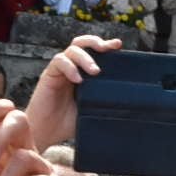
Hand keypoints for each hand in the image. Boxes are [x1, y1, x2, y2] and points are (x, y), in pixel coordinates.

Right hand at [21, 33, 118, 151]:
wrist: (46, 134)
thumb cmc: (67, 124)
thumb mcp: (92, 111)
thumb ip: (105, 102)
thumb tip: (130, 102)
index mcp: (83, 73)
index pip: (94, 52)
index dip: (106, 45)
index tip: (118, 45)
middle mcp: (71, 68)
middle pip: (81, 43)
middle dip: (95, 42)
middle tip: (107, 48)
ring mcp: (60, 70)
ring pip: (72, 50)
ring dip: (85, 57)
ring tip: (95, 71)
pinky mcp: (49, 75)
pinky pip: (59, 62)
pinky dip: (70, 67)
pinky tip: (78, 80)